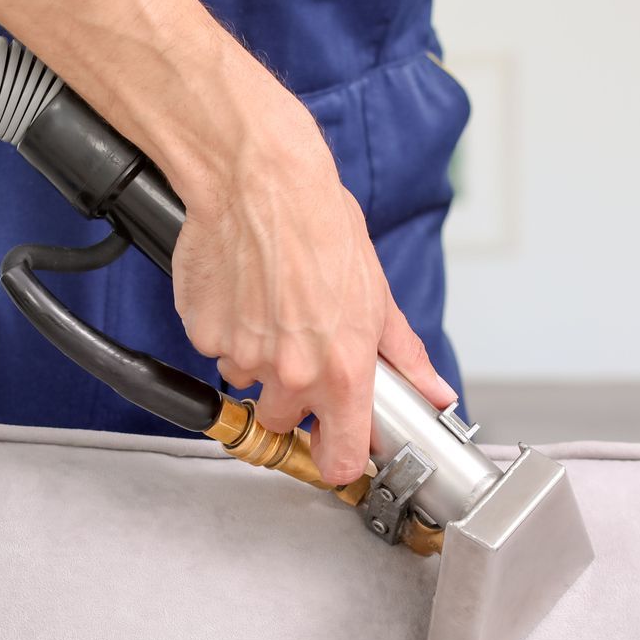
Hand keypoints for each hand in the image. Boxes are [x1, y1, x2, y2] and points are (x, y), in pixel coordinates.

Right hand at [168, 87, 453, 486]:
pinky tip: (244, 292)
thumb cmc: (319, 224)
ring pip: (248, 381)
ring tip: (273, 305)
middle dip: (293, 395)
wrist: (259, 180)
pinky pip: (216, 350)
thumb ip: (404, 357)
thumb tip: (435, 392)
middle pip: (284, 421)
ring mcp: (242, 356)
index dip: (338, 457)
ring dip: (258, 358)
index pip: (338, 460)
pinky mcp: (203, 333)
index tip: (337, 448)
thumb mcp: (377, 294)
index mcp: (342, 370)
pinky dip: (228, 330)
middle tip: (302, 346)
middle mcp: (290, 372)